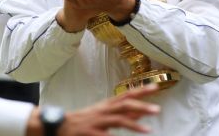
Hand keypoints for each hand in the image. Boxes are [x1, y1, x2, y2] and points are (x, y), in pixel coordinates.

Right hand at [25, 84, 160, 134]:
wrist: (61, 125)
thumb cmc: (85, 120)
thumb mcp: (104, 114)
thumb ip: (122, 114)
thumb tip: (140, 112)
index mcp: (107, 105)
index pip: (127, 95)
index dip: (141, 91)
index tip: (156, 87)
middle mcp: (103, 110)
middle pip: (124, 105)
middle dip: (141, 106)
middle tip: (157, 109)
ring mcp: (97, 121)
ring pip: (117, 120)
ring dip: (133, 124)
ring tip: (148, 130)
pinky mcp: (90, 132)